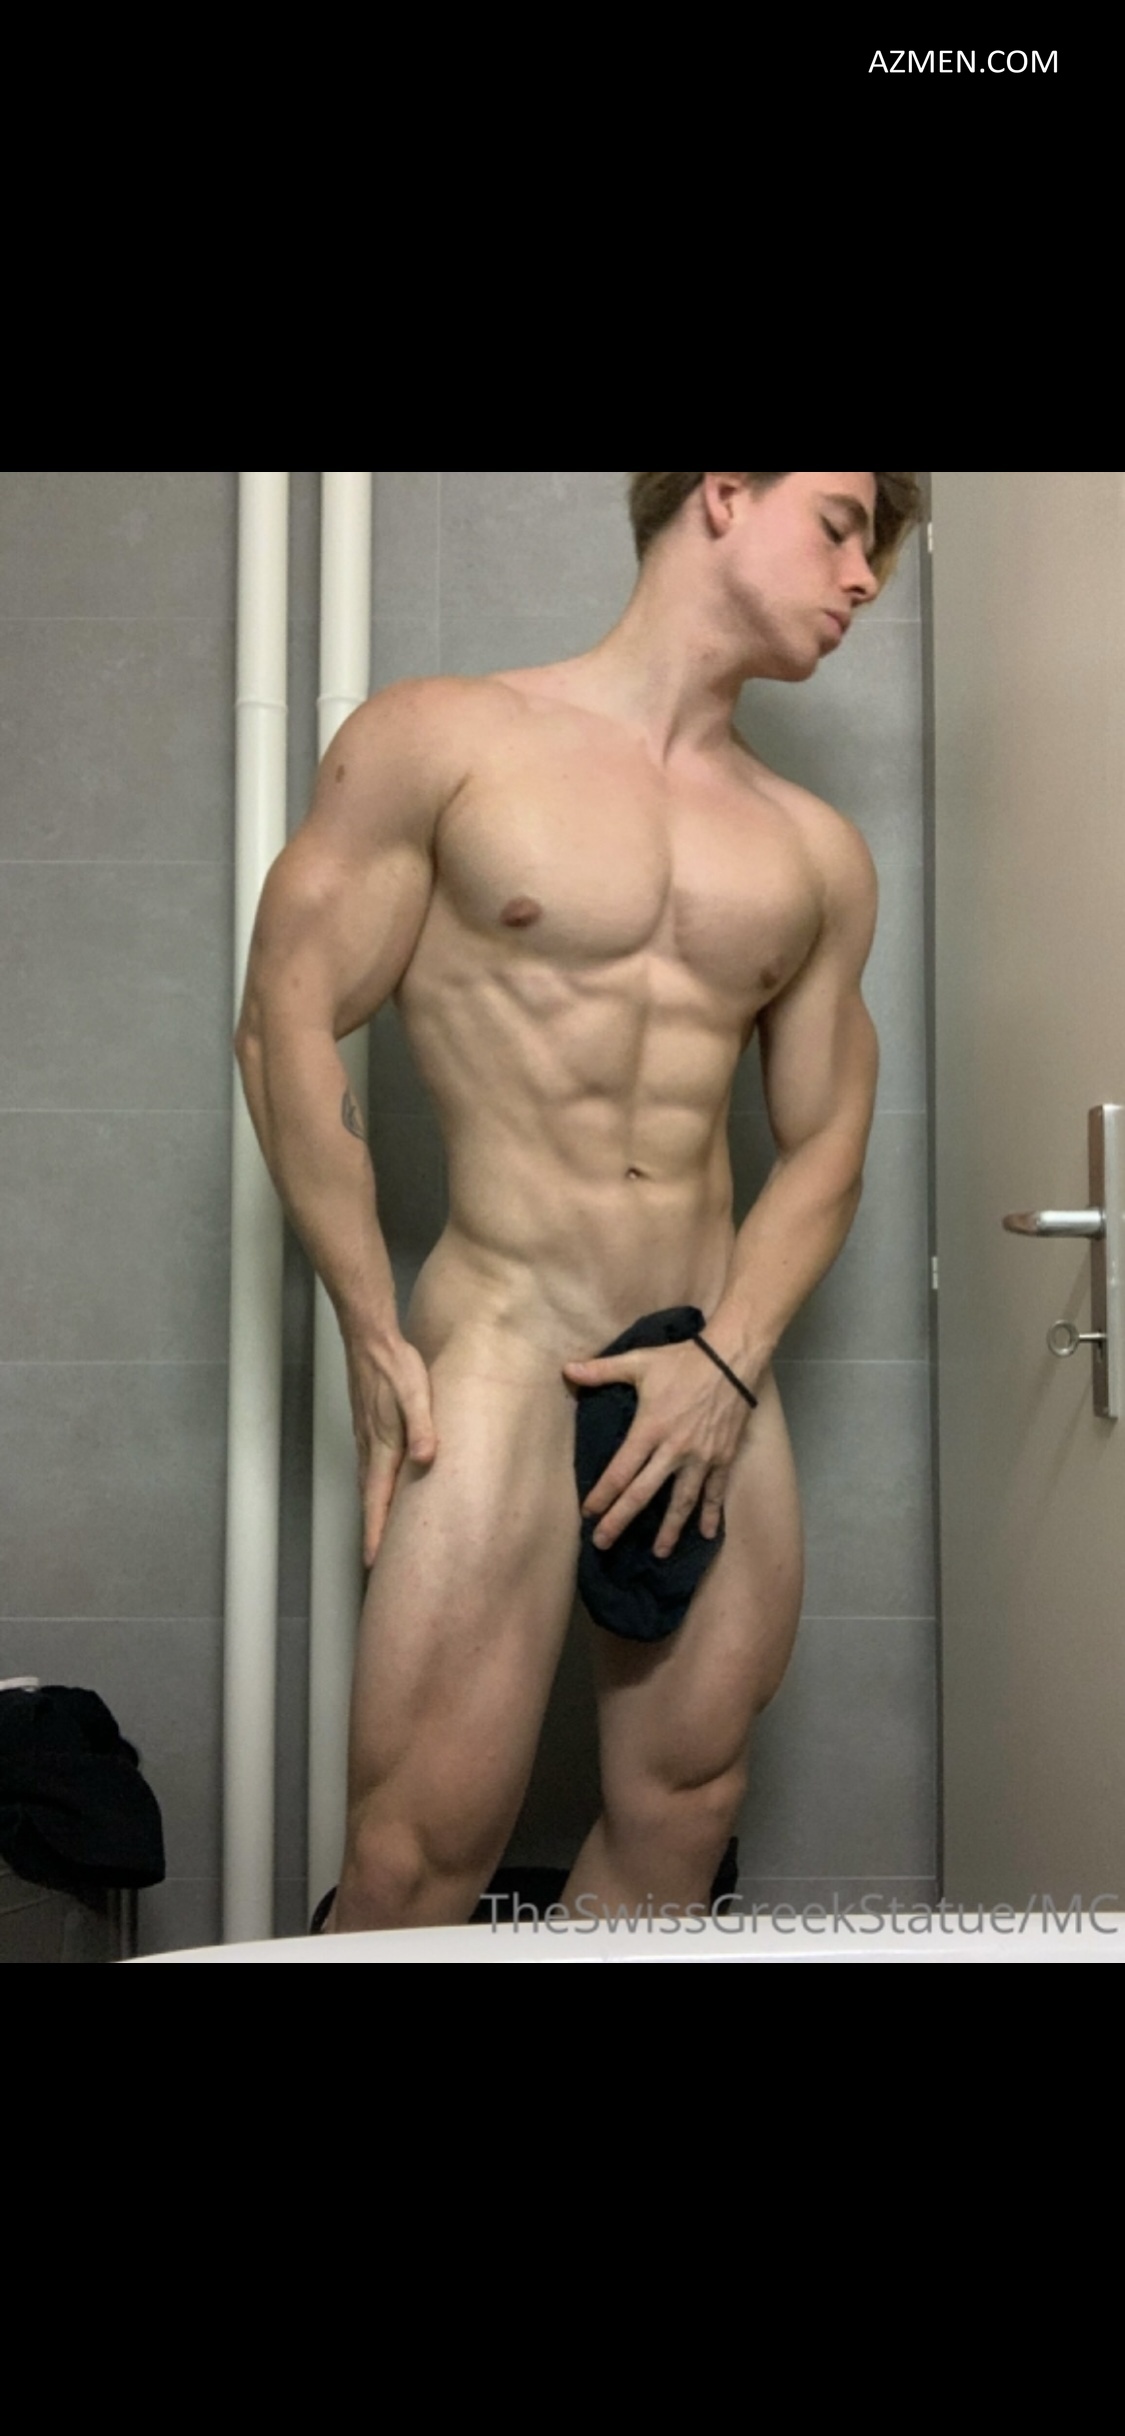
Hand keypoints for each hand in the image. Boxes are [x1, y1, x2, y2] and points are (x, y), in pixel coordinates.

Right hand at [343, 1331, 437, 1567]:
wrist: (370, 1339)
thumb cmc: (396, 1366)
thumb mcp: (416, 1394)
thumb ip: (423, 1427)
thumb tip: (427, 1459)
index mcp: (383, 1446)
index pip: (377, 1500)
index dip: (376, 1533)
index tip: (372, 1563)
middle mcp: (369, 1448)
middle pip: (369, 1500)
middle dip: (373, 1531)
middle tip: (375, 1563)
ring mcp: (365, 1438)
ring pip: (368, 1485)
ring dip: (373, 1511)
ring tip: (380, 1535)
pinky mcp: (367, 1427)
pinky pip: (369, 1468)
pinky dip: (373, 1489)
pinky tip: (382, 1490)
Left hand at [563, 1340, 755, 1560]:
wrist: (732, 1358)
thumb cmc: (682, 1361)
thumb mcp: (639, 1361)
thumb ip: (602, 1370)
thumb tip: (566, 1369)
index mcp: (649, 1429)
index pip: (620, 1471)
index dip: (602, 1495)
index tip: (588, 1514)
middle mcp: (674, 1450)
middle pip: (643, 1494)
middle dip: (621, 1520)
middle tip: (603, 1544)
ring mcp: (701, 1457)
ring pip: (681, 1501)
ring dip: (669, 1530)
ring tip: (658, 1553)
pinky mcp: (723, 1458)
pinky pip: (715, 1492)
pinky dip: (711, 1514)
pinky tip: (705, 1535)